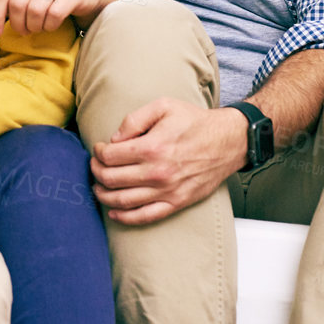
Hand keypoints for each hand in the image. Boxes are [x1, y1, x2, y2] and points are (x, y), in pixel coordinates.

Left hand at [90, 98, 247, 225]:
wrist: (228, 141)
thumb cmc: (195, 122)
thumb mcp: (164, 106)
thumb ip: (134, 119)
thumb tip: (114, 139)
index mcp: (152, 147)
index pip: (110, 156)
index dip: (98, 152)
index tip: (99, 149)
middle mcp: (157, 172)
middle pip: (112, 179)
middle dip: (97, 172)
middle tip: (95, 166)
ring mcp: (167, 191)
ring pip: (123, 200)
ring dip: (104, 195)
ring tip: (98, 187)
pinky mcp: (176, 203)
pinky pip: (145, 216)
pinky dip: (125, 217)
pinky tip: (114, 212)